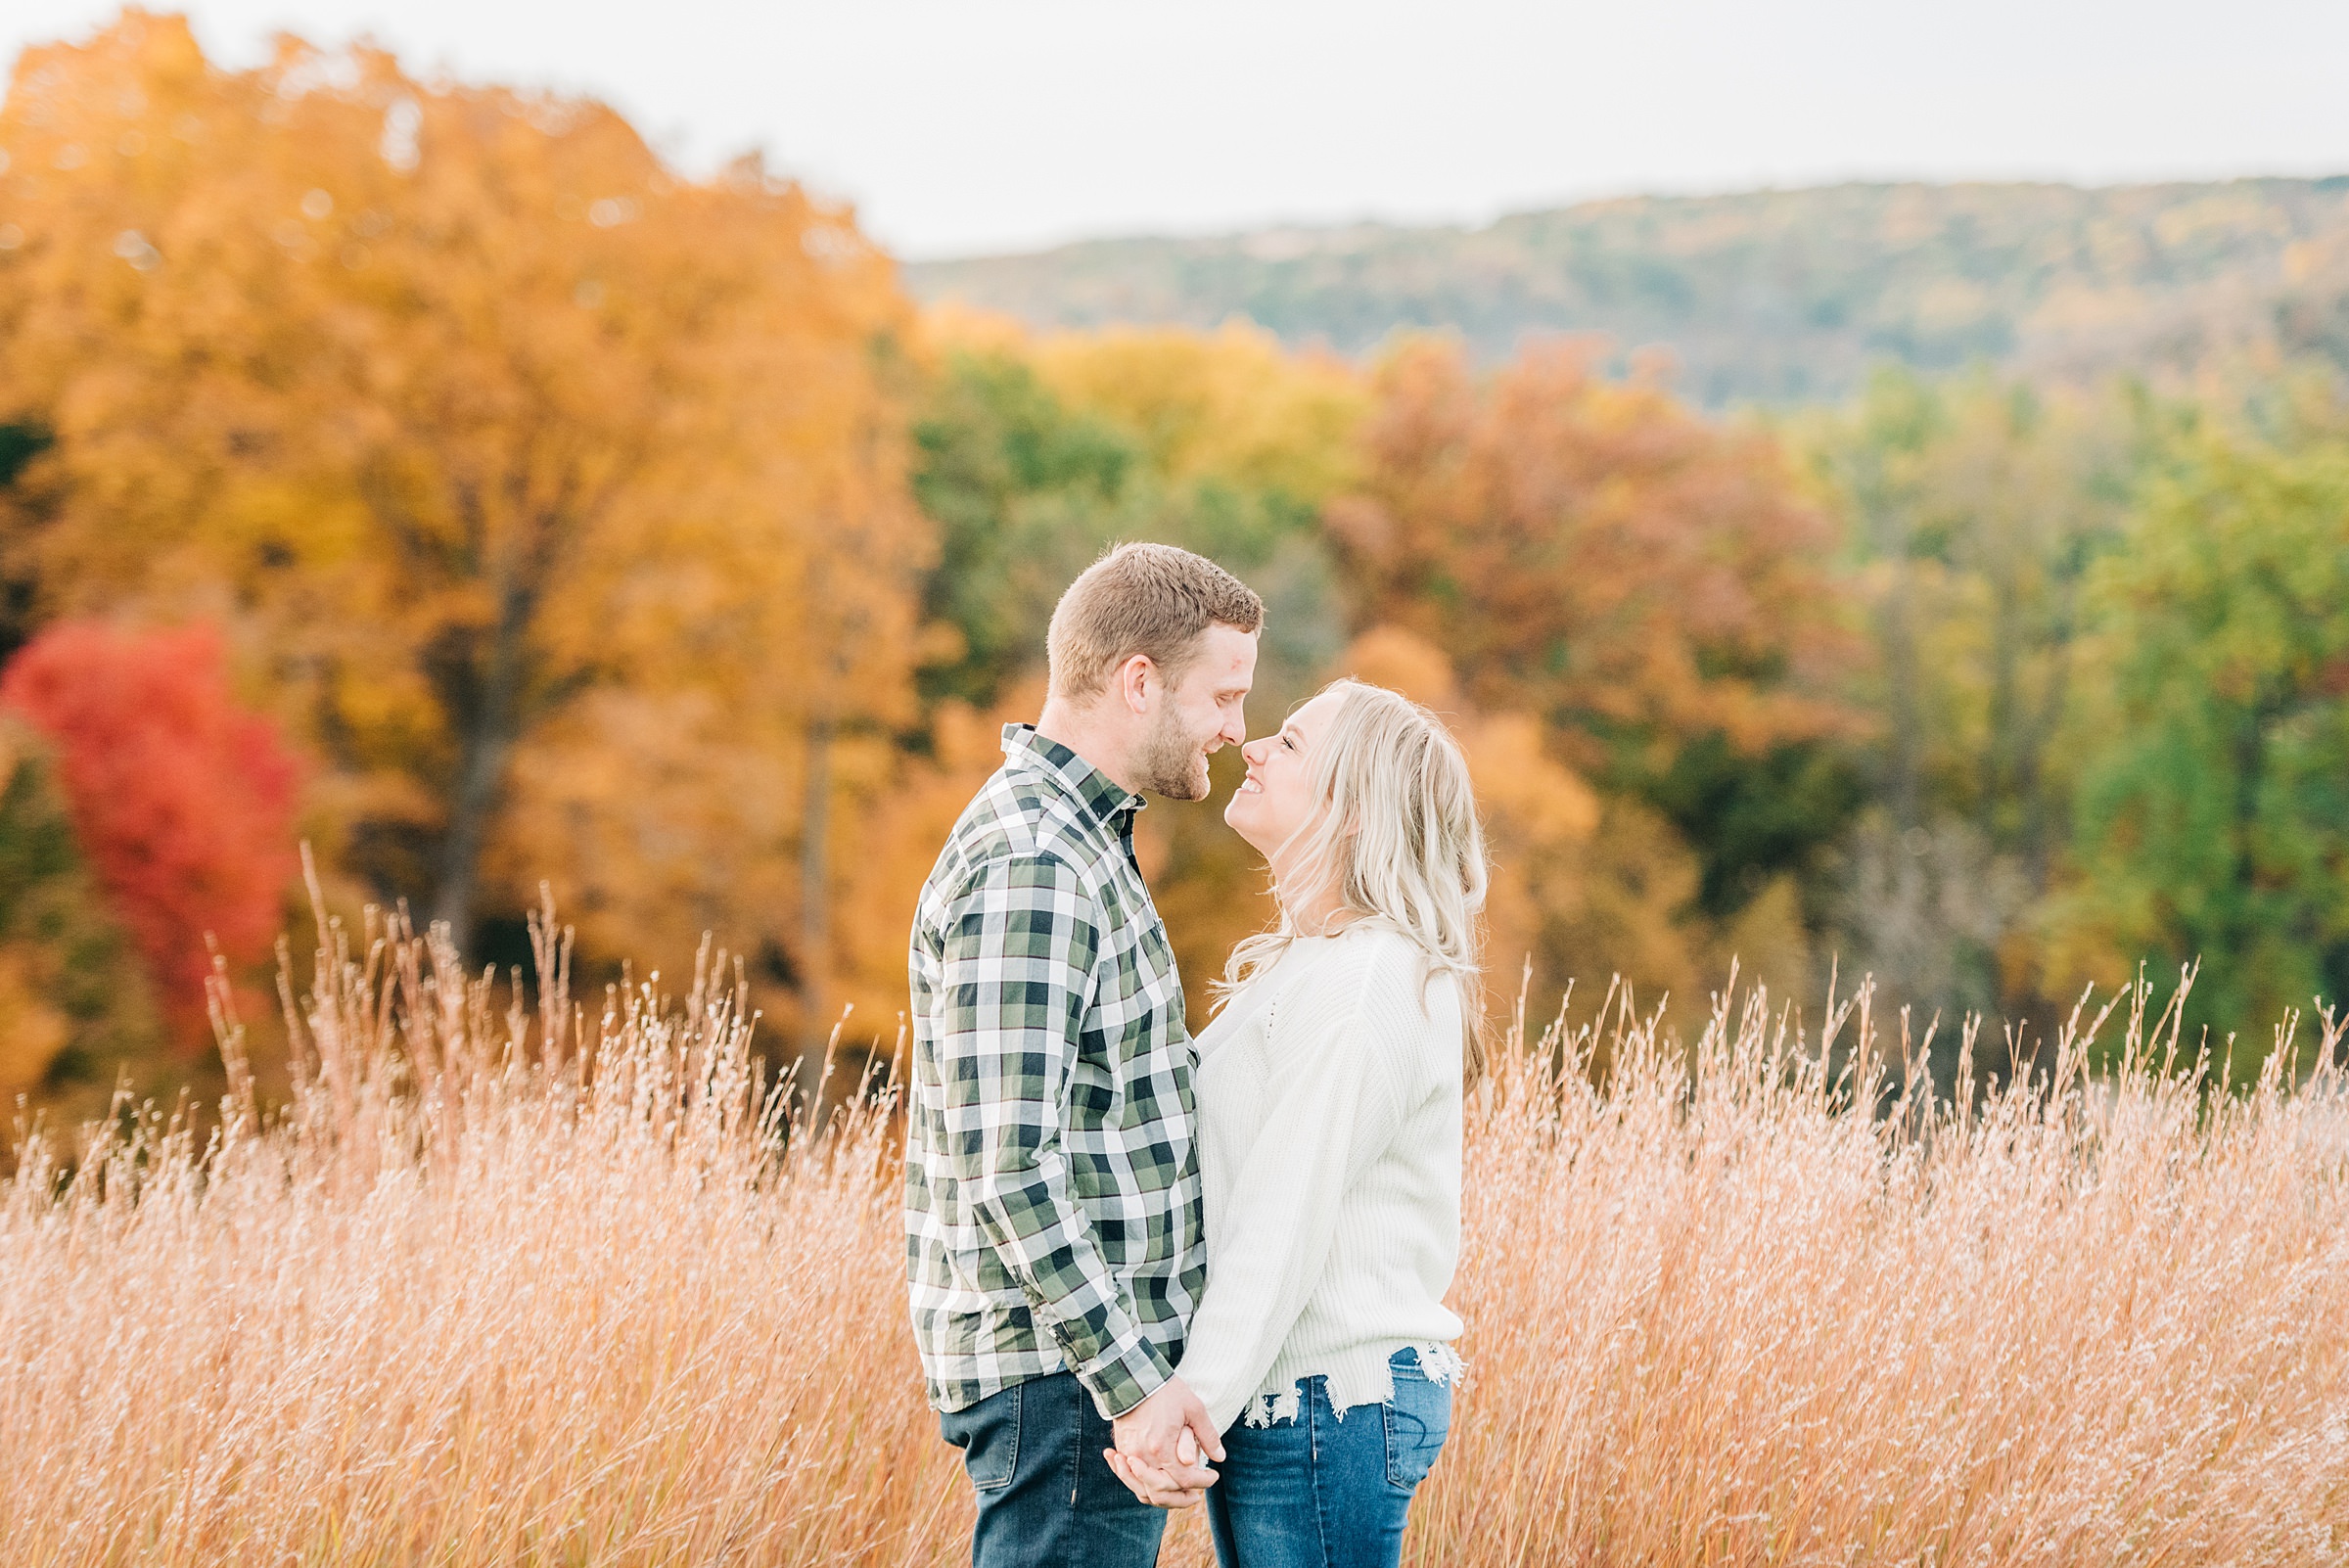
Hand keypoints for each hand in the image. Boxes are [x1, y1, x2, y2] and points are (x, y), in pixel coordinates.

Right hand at [1107, 1376, 1222, 1506]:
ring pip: (1143, 1490)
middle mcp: (1143, 1457)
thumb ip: (1207, 1436)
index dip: (1202, 1482)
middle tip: (1196, 1494)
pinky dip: (1142, 1485)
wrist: (1132, 1376)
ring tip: (1177, 1494)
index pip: (1184, 1480)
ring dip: (1161, 1497)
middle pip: (1161, 1493)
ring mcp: (1129, 1454)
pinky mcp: (1121, 1448)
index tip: (1213, 1476)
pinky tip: (1153, 1482)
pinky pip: (1129, 1477)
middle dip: (1181, 1498)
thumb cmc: (1166, 1391)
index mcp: (1162, 1448)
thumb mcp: (1194, 1409)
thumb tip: (1220, 1457)